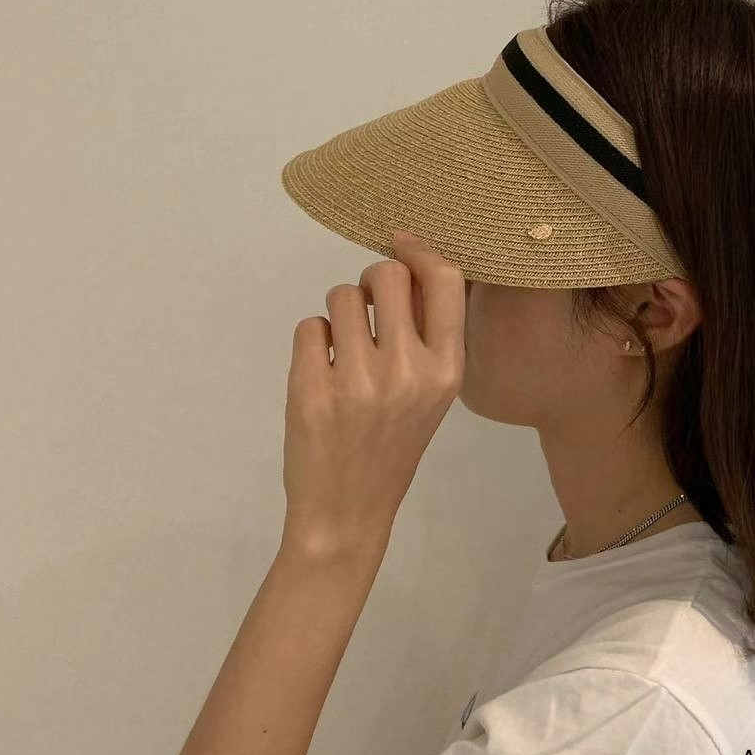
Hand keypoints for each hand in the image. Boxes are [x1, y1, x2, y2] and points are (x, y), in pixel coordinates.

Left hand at [279, 230, 465, 560]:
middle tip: (362, 311)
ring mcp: (359, 380)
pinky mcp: (313, 389)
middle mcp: (409, 371)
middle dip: (369, 282)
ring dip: (336, 316)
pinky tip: (320, 377)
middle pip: (386, 274)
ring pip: (340, 296)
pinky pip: (309, 327)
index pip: (445, 281)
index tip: (401, 242)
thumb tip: (407, 267)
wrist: (348, 512)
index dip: (419, 251)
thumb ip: (424, 338)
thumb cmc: (391, 448)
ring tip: (340, 356)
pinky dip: (311, 344)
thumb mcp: (429, 396)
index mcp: (446, 372)